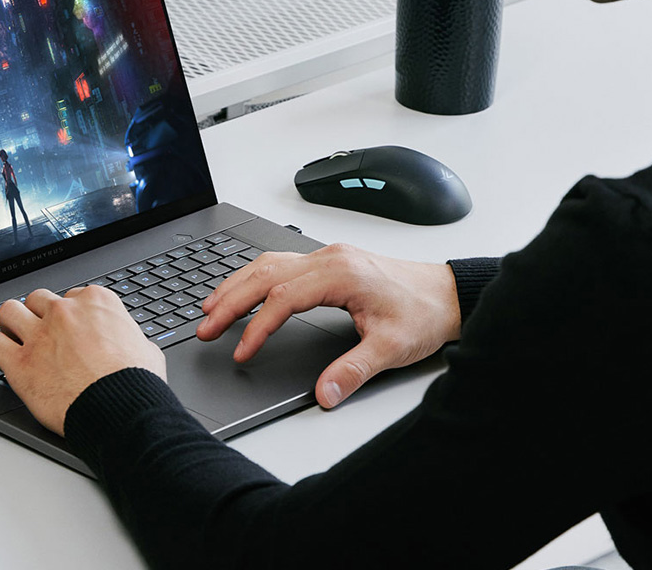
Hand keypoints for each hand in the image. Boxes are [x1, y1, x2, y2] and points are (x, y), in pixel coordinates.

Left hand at [0, 285, 166, 435]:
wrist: (122, 410)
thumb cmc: (137, 383)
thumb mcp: (146, 348)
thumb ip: (129, 337)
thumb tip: (130, 343)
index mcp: (96, 302)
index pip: (73, 296)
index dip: (72, 315)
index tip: (71, 329)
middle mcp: (64, 312)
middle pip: (38, 299)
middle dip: (39, 314)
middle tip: (42, 333)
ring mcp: (39, 336)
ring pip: (9, 311)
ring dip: (11, 323)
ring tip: (14, 337)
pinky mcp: (20, 364)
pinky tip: (1, 356)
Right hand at [197, 244, 459, 408]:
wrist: (448, 294)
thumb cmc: (423, 314)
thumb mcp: (392, 348)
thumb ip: (354, 371)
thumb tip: (325, 393)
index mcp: (341, 274)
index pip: (283, 298)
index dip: (257, 326)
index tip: (241, 351)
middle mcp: (329, 259)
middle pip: (265, 275)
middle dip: (230, 301)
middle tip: (204, 328)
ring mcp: (328, 257)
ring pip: (269, 264)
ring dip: (237, 284)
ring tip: (210, 308)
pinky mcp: (330, 262)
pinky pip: (281, 262)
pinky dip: (254, 277)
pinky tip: (242, 289)